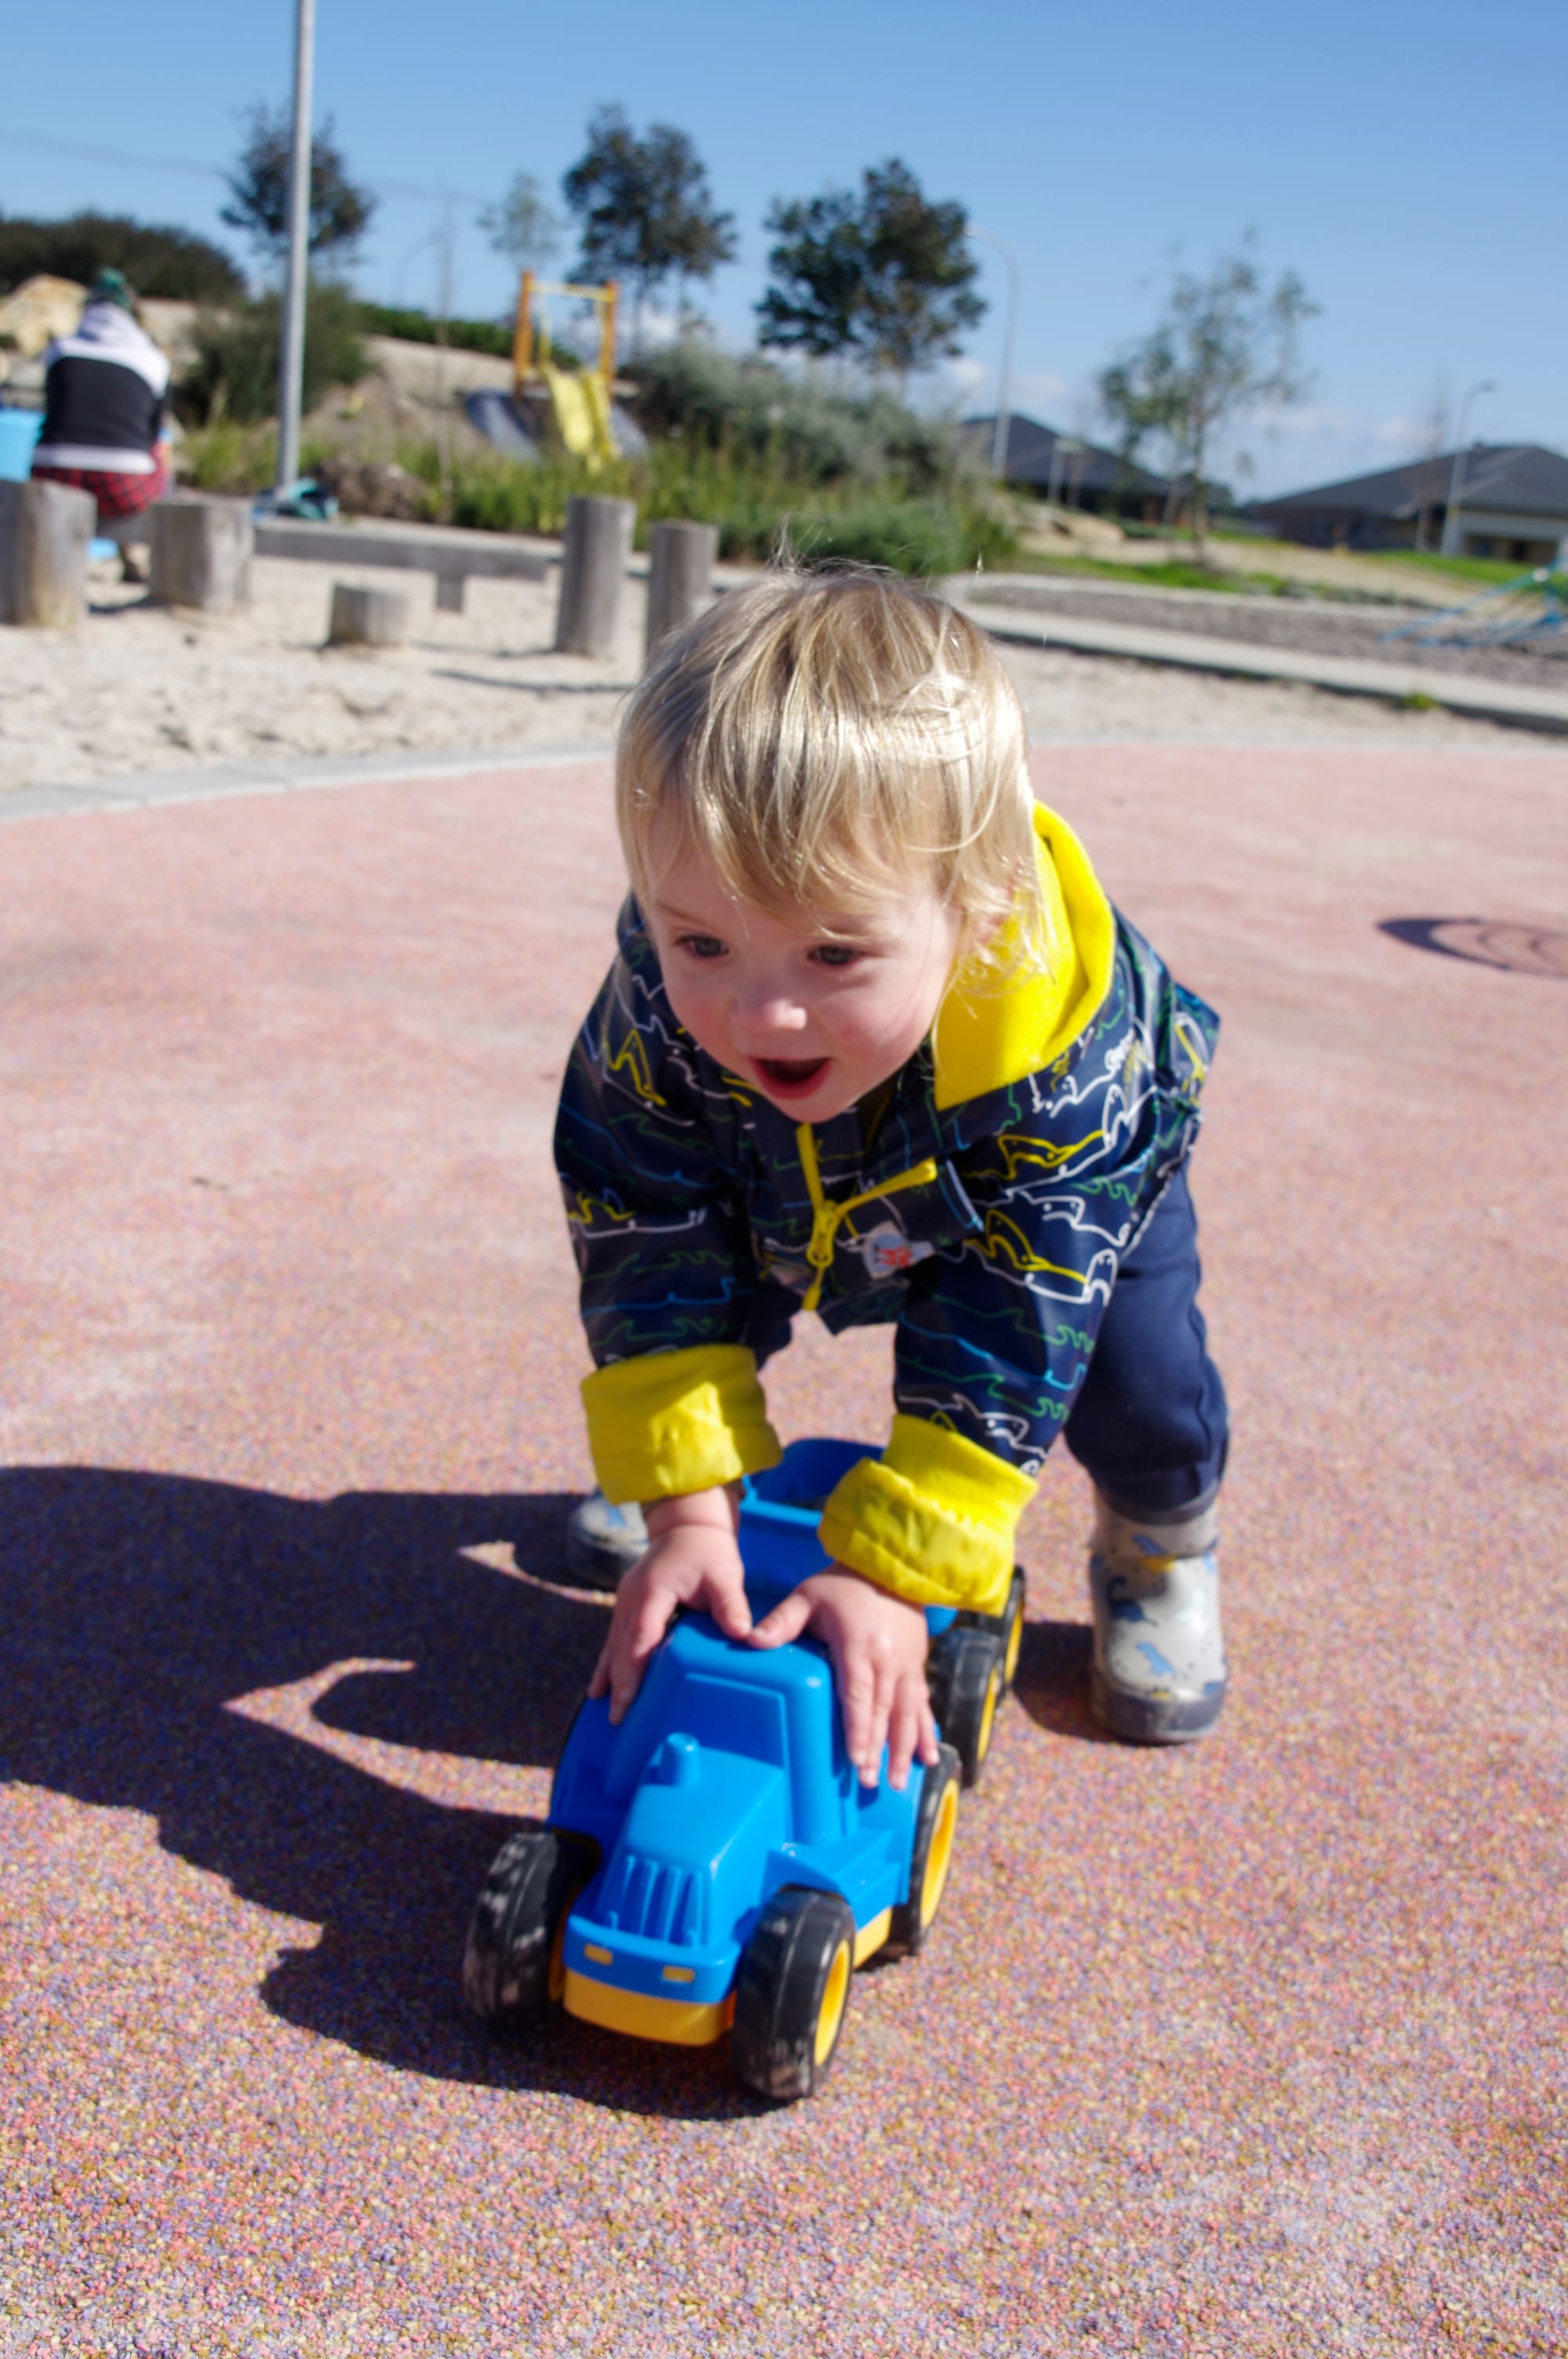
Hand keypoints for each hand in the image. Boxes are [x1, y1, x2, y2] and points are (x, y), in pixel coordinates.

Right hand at [587, 1489, 749, 1723]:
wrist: (687, 1525)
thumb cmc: (708, 1551)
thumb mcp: (725, 1574)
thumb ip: (731, 1604)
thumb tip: (742, 1634)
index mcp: (653, 1591)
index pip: (640, 1637)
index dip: (632, 1671)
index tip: (627, 1700)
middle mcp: (632, 1597)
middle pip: (621, 1646)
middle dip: (618, 1683)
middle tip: (617, 1719)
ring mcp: (625, 1600)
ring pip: (613, 1644)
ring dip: (609, 1676)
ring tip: (604, 1709)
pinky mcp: (627, 1604)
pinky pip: (616, 1637)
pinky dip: (610, 1662)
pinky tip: (601, 1686)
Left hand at [747, 1567, 937, 1790]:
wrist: (892, 1567)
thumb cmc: (843, 1584)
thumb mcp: (808, 1595)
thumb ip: (781, 1621)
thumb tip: (750, 1640)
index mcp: (858, 1645)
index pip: (859, 1694)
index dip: (858, 1728)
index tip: (855, 1758)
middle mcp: (888, 1660)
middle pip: (882, 1711)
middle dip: (876, 1750)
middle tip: (868, 1782)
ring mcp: (907, 1665)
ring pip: (906, 1714)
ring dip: (902, 1749)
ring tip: (896, 1782)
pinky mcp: (917, 1666)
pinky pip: (923, 1704)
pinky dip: (925, 1732)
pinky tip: (927, 1758)